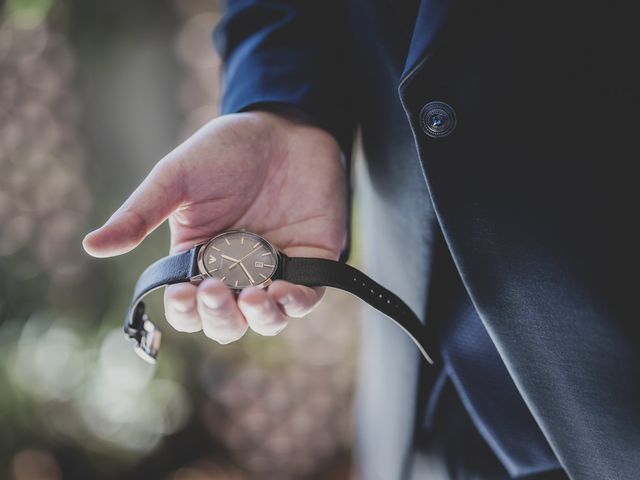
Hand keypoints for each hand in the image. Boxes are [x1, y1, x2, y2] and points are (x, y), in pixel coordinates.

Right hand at [83, 109, 346, 342]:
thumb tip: (91, 245)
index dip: (184, 309)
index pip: (189, 305)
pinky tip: (282, 292)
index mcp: (200, 259)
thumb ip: (140, 214)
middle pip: (226, 322)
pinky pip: (304, 300)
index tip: (183, 292)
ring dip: (259, 318)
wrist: (284, 128)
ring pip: (266, 321)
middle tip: (217, 289)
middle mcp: (238, 273)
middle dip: (219, 316)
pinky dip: (294, 304)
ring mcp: (276, 270)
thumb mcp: (177, 178)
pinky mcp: (311, 263)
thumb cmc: (226, 150)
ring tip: (254, 297)